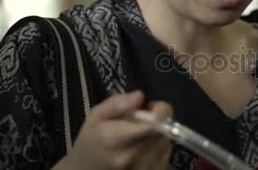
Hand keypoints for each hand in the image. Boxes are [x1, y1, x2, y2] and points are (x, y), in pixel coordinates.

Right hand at [53, 91, 172, 169]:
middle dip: (157, 121)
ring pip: (166, 142)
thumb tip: (139, 96)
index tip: (148, 108)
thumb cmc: (91, 142)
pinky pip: (166, 155)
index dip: (158, 110)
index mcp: (116, 138)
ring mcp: (145, 167)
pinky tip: (143, 149)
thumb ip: (116, 104)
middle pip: (163, 130)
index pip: (154, 121)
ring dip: (157, 135)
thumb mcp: (95, 117)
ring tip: (140, 137)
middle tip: (141, 122)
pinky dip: (159, 148)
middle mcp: (133, 156)